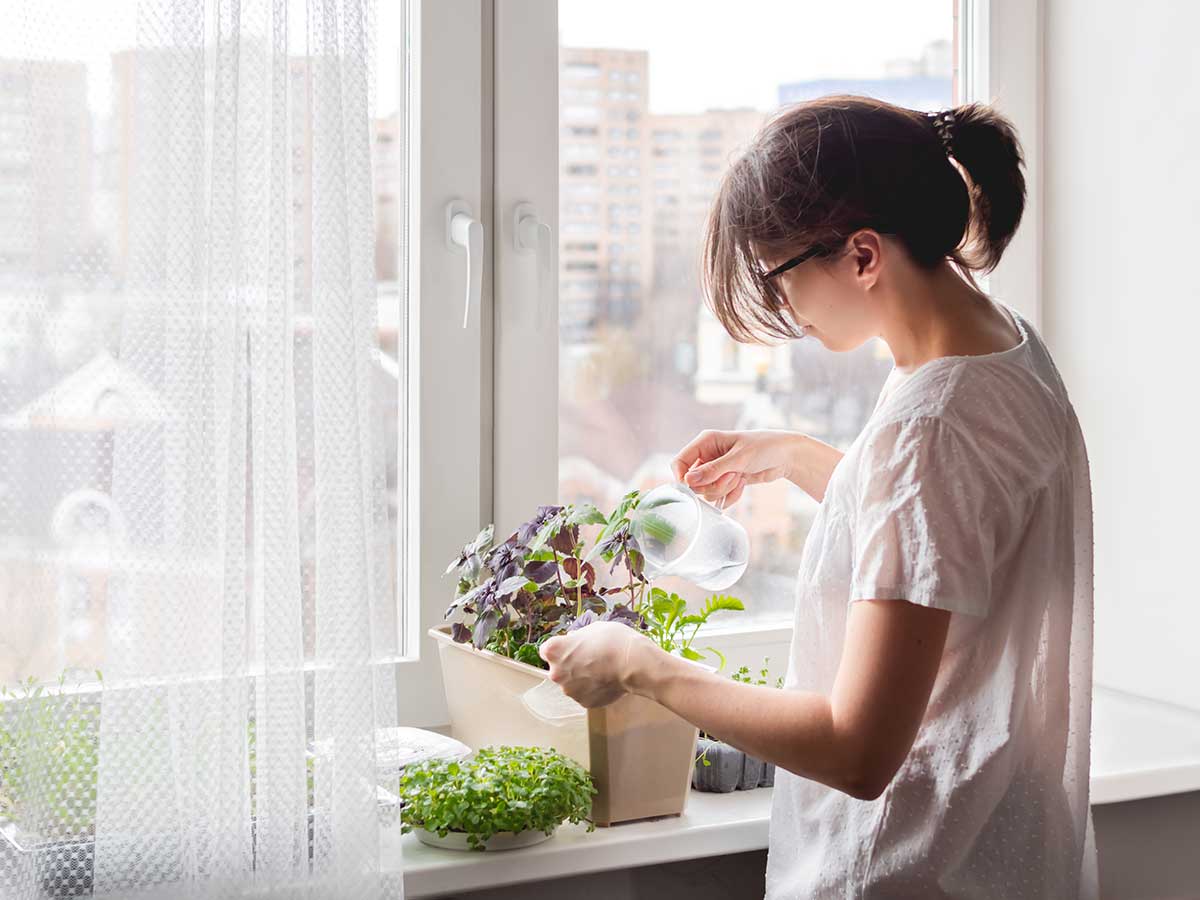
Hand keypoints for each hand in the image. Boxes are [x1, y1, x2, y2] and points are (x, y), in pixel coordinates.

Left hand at [538, 622, 649, 708]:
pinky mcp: (584, 703)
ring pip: (572, 684)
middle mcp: (556, 673)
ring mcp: (570, 691)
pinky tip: (606, 680)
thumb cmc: (613, 641)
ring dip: (581, 679)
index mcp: (554, 651)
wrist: (633, 663)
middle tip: (589, 659)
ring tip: (602, 671)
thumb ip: (577, 637)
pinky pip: (585, 695)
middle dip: (570, 666)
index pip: (547, 651)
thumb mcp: (592, 628)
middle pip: (558, 670)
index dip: (560, 649)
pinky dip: (592, 690)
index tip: (571, 648)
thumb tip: (573, 641)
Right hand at [671, 429, 800, 506]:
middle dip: (712, 484)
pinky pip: (719, 497)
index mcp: (705, 442)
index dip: (682, 477)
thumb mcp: (739, 458)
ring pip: (706, 492)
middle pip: (693, 482)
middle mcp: (708, 456)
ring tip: (739, 477)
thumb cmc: (764, 447)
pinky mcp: (726, 482)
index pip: (680, 462)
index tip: (691, 488)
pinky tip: (743, 484)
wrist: (786, 456)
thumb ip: (713, 470)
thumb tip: (688, 480)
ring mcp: (717, 470)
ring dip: (723, 489)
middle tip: (731, 476)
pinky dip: (731, 495)